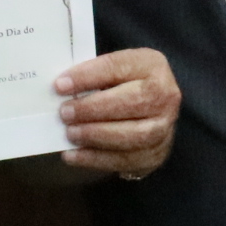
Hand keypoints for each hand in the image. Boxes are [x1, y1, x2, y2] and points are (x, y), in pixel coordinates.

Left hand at [51, 50, 179, 180]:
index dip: (88, 76)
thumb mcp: (112, 72)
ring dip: (95, 135)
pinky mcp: (154, 154)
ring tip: (70, 133)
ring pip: (132, 135)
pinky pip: (125, 159)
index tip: (60, 85)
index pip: (118, 67)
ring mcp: (164, 127)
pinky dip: (95, 158)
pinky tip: (73, 154)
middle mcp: (165, 95)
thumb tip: (60, 88)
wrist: (147, 115)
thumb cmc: (122, 88)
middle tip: (64, 113)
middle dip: (93, 109)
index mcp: (152, 65)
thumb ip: (92, 77)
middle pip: (131, 102)